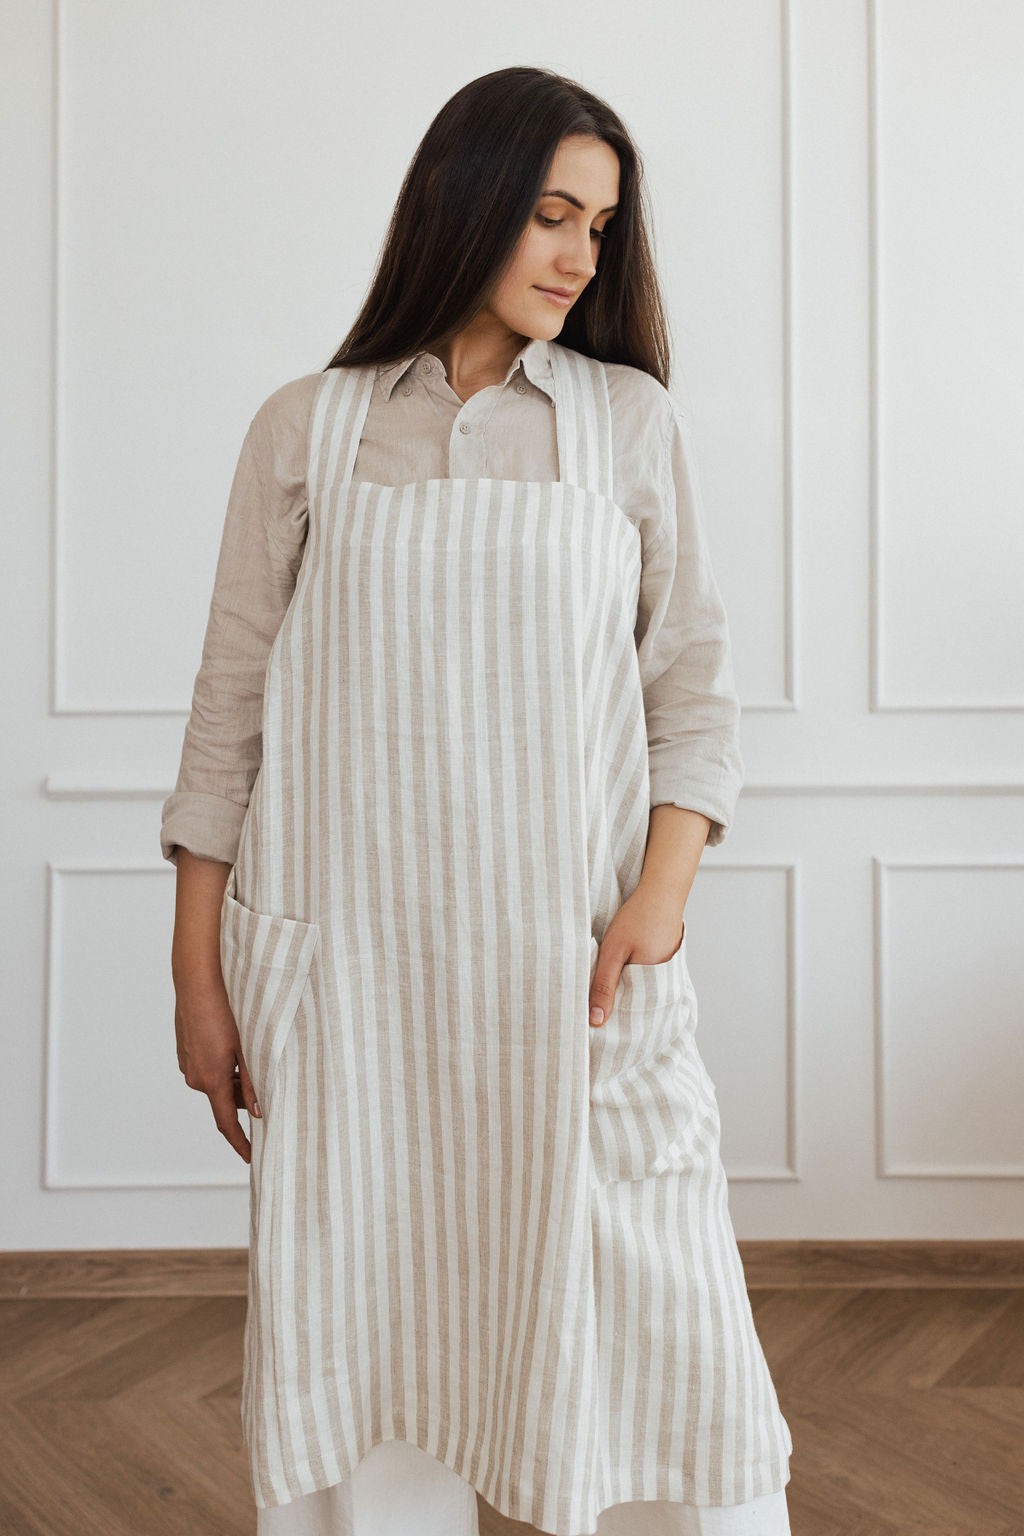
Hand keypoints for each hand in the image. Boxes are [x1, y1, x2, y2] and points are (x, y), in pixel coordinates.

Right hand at [174, 980, 260, 1163]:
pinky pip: (206, 1068)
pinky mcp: (185, 1051)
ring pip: (217, 1083)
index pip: (226, 1124)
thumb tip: (260, 1112)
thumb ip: (254, 1083)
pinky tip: (232, 1044)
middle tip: (267, 1087)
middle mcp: (196, 1077)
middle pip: (225, 1100)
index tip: (252, 1157)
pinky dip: (222, 1066)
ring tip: (250, 1057)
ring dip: (234, 1080)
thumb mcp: (248, 1047)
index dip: (240, 1143)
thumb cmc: (226, 1011)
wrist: (197, 982)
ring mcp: (187, 1064)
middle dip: (244, 1100)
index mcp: (213, 1080)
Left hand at [588, 888, 685, 1027]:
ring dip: (622, 994)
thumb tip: (596, 1020)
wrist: (662, 892)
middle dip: (615, 1011)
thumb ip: (603, 985)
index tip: (591, 1027)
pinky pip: (644, 982)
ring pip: (638, 994)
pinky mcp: (663, 966)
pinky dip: (631, 981)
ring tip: (603, 991)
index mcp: (654, 989)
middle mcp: (664, 987)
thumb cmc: (639, 918)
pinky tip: (619, 973)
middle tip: (592, 1012)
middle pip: (634, 1008)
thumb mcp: (613, 951)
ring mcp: (666, 976)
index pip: (629, 1018)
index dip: (610, 1021)